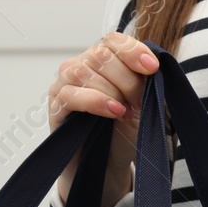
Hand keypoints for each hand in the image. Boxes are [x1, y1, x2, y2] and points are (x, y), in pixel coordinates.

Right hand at [50, 33, 159, 206]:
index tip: (152, 69)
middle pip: (100, 54)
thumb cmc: (124, 134)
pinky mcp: (56, 107)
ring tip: (125, 113)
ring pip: (83, 71)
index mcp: (102, 61)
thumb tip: (149, 66)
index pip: (113, 40)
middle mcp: (81, 67)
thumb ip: (146, 82)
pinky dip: (95, 101)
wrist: (109, 166)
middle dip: (126, 79)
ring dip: (111, 91)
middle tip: (138, 104)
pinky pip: (70, 94)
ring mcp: (65, 85)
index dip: (132, 50)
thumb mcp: (144, 105)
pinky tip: (113, 112)